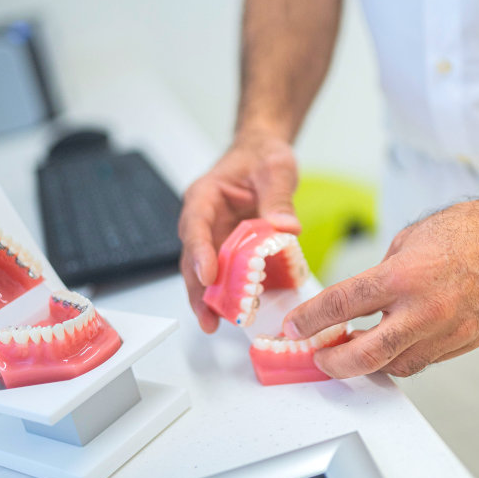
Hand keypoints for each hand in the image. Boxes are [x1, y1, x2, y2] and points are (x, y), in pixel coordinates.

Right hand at [179, 132, 300, 332]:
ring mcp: (214, 235)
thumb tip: (285, 228)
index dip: (199, 251)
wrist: (263, 154)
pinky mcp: (228, 247)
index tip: (208, 276)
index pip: (196, 224)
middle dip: (198, 289)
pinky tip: (237, 310)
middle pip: (193, 257)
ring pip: (204, 270)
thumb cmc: (262, 156)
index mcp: (206, 195)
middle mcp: (204, 219)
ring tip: (216, 323)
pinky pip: (225, 271)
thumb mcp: (276, 168)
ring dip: (209, 297)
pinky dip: (229, 291)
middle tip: (208, 317)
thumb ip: (278, 197)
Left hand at [282, 198, 478, 377]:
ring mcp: (446, 332)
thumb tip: (361, 300)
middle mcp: (422, 310)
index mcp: (401, 277)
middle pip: (364, 355)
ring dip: (369, 362)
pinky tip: (393, 343)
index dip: (309, 320)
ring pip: (395, 367)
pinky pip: (424, 361)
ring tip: (354, 348)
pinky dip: (401, 356)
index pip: (340, 305)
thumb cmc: (466, 231)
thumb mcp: (407, 241)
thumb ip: (380, 275)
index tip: (293, 327)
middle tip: (318, 356)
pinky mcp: (464, 343)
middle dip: (332, 363)